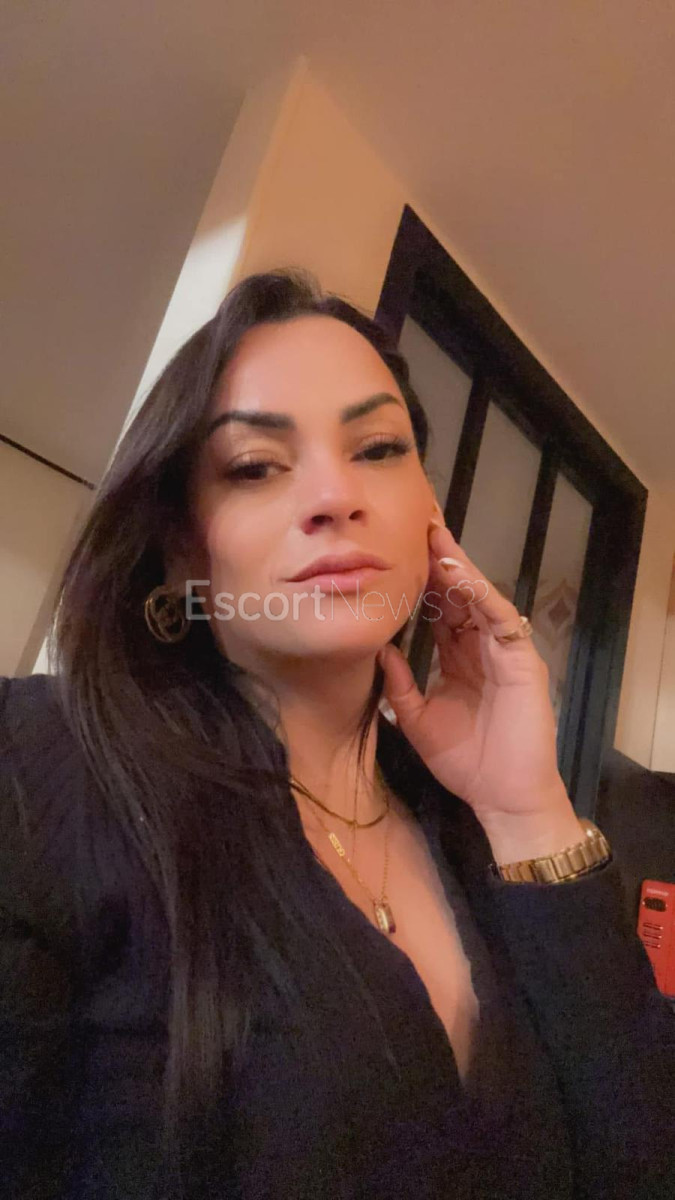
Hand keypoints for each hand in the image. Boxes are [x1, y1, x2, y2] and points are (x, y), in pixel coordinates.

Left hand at [378, 515, 581, 854]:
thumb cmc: (466, 763)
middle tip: (416, 523)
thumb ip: (398, 685)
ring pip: (479, 598)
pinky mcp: (522, 660)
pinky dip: (480, 595)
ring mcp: (503, 650)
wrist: (504, 798)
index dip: (420, 580)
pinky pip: (500, 619)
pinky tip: (458, 576)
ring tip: (434, 538)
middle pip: (459, 593)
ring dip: (457, 568)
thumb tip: (378, 650)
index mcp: (457, 657)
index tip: (395, 550)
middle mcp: (481, 646)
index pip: (438, 608)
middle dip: (438, 560)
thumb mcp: (417, 720)